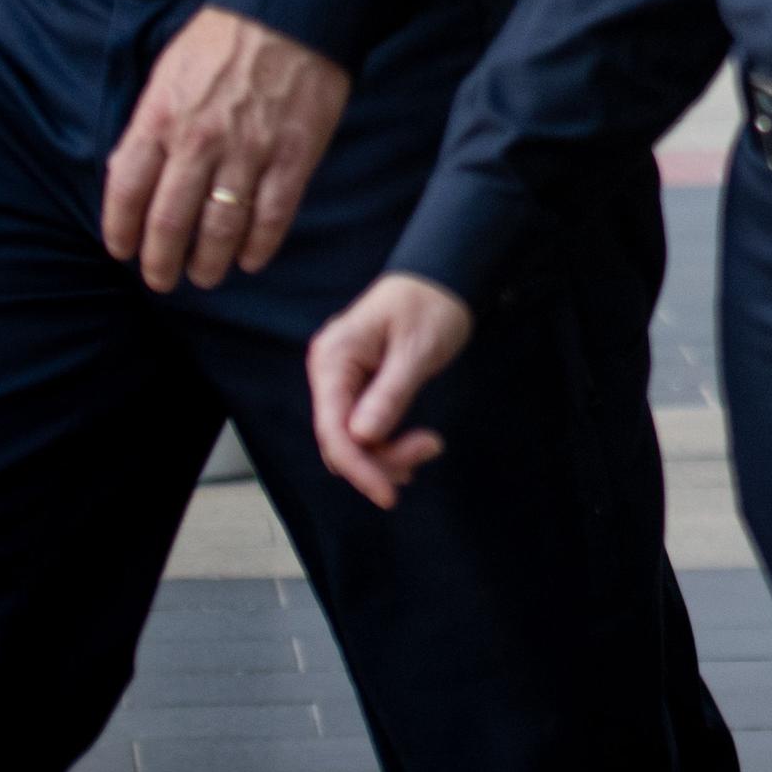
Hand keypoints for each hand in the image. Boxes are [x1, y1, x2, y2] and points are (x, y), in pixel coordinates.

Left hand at [102, 5, 354, 290]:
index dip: (121, 230)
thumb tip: (129, 174)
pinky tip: (251, 259)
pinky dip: (260, 245)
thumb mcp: (167, 73)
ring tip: (206, 276)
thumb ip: (149, 126)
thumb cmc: (224, 38)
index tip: (123, 251)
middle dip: (161, 261)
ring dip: (209, 262)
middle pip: (170, 221)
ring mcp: (248, 152)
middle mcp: (199, 142)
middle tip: (162, 279)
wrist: (292, 11)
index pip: (127, 191)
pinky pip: (272, 215)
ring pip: (220, 228)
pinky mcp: (293, 156)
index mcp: (160, 118)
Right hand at [306, 273, 474, 508]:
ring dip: (386, 454)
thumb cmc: (432, 304)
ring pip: (352, 438)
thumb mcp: (418, 350)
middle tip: (430, 449)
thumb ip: (390, 394)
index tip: (388, 494)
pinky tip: (415, 446)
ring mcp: (342, 380)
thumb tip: (363, 438)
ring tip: (430, 445)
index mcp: (335, 358)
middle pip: (339, 439)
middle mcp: (329, 371)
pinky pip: (364, 426)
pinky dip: (387, 442)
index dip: (358, 467)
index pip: (333, 428)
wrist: (442, 277)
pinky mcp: (359, 386)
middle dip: (379, 459)